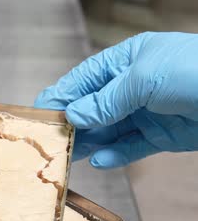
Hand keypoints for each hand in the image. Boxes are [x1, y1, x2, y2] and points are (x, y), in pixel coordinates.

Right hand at [34, 32, 197, 168]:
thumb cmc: (197, 71)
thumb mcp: (142, 79)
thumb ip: (105, 100)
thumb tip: (74, 116)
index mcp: (127, 60)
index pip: (83, 80)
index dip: (60, 98)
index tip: (39, 116)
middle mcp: (134, 85)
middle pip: (92, 108)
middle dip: (72, 124)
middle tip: (51, 142)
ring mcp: (147, 112)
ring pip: (107, 131)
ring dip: (89, 143)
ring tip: (71, 155)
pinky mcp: (161, 136)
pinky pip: (130, 147)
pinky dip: (115, 155)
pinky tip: (101, 160)